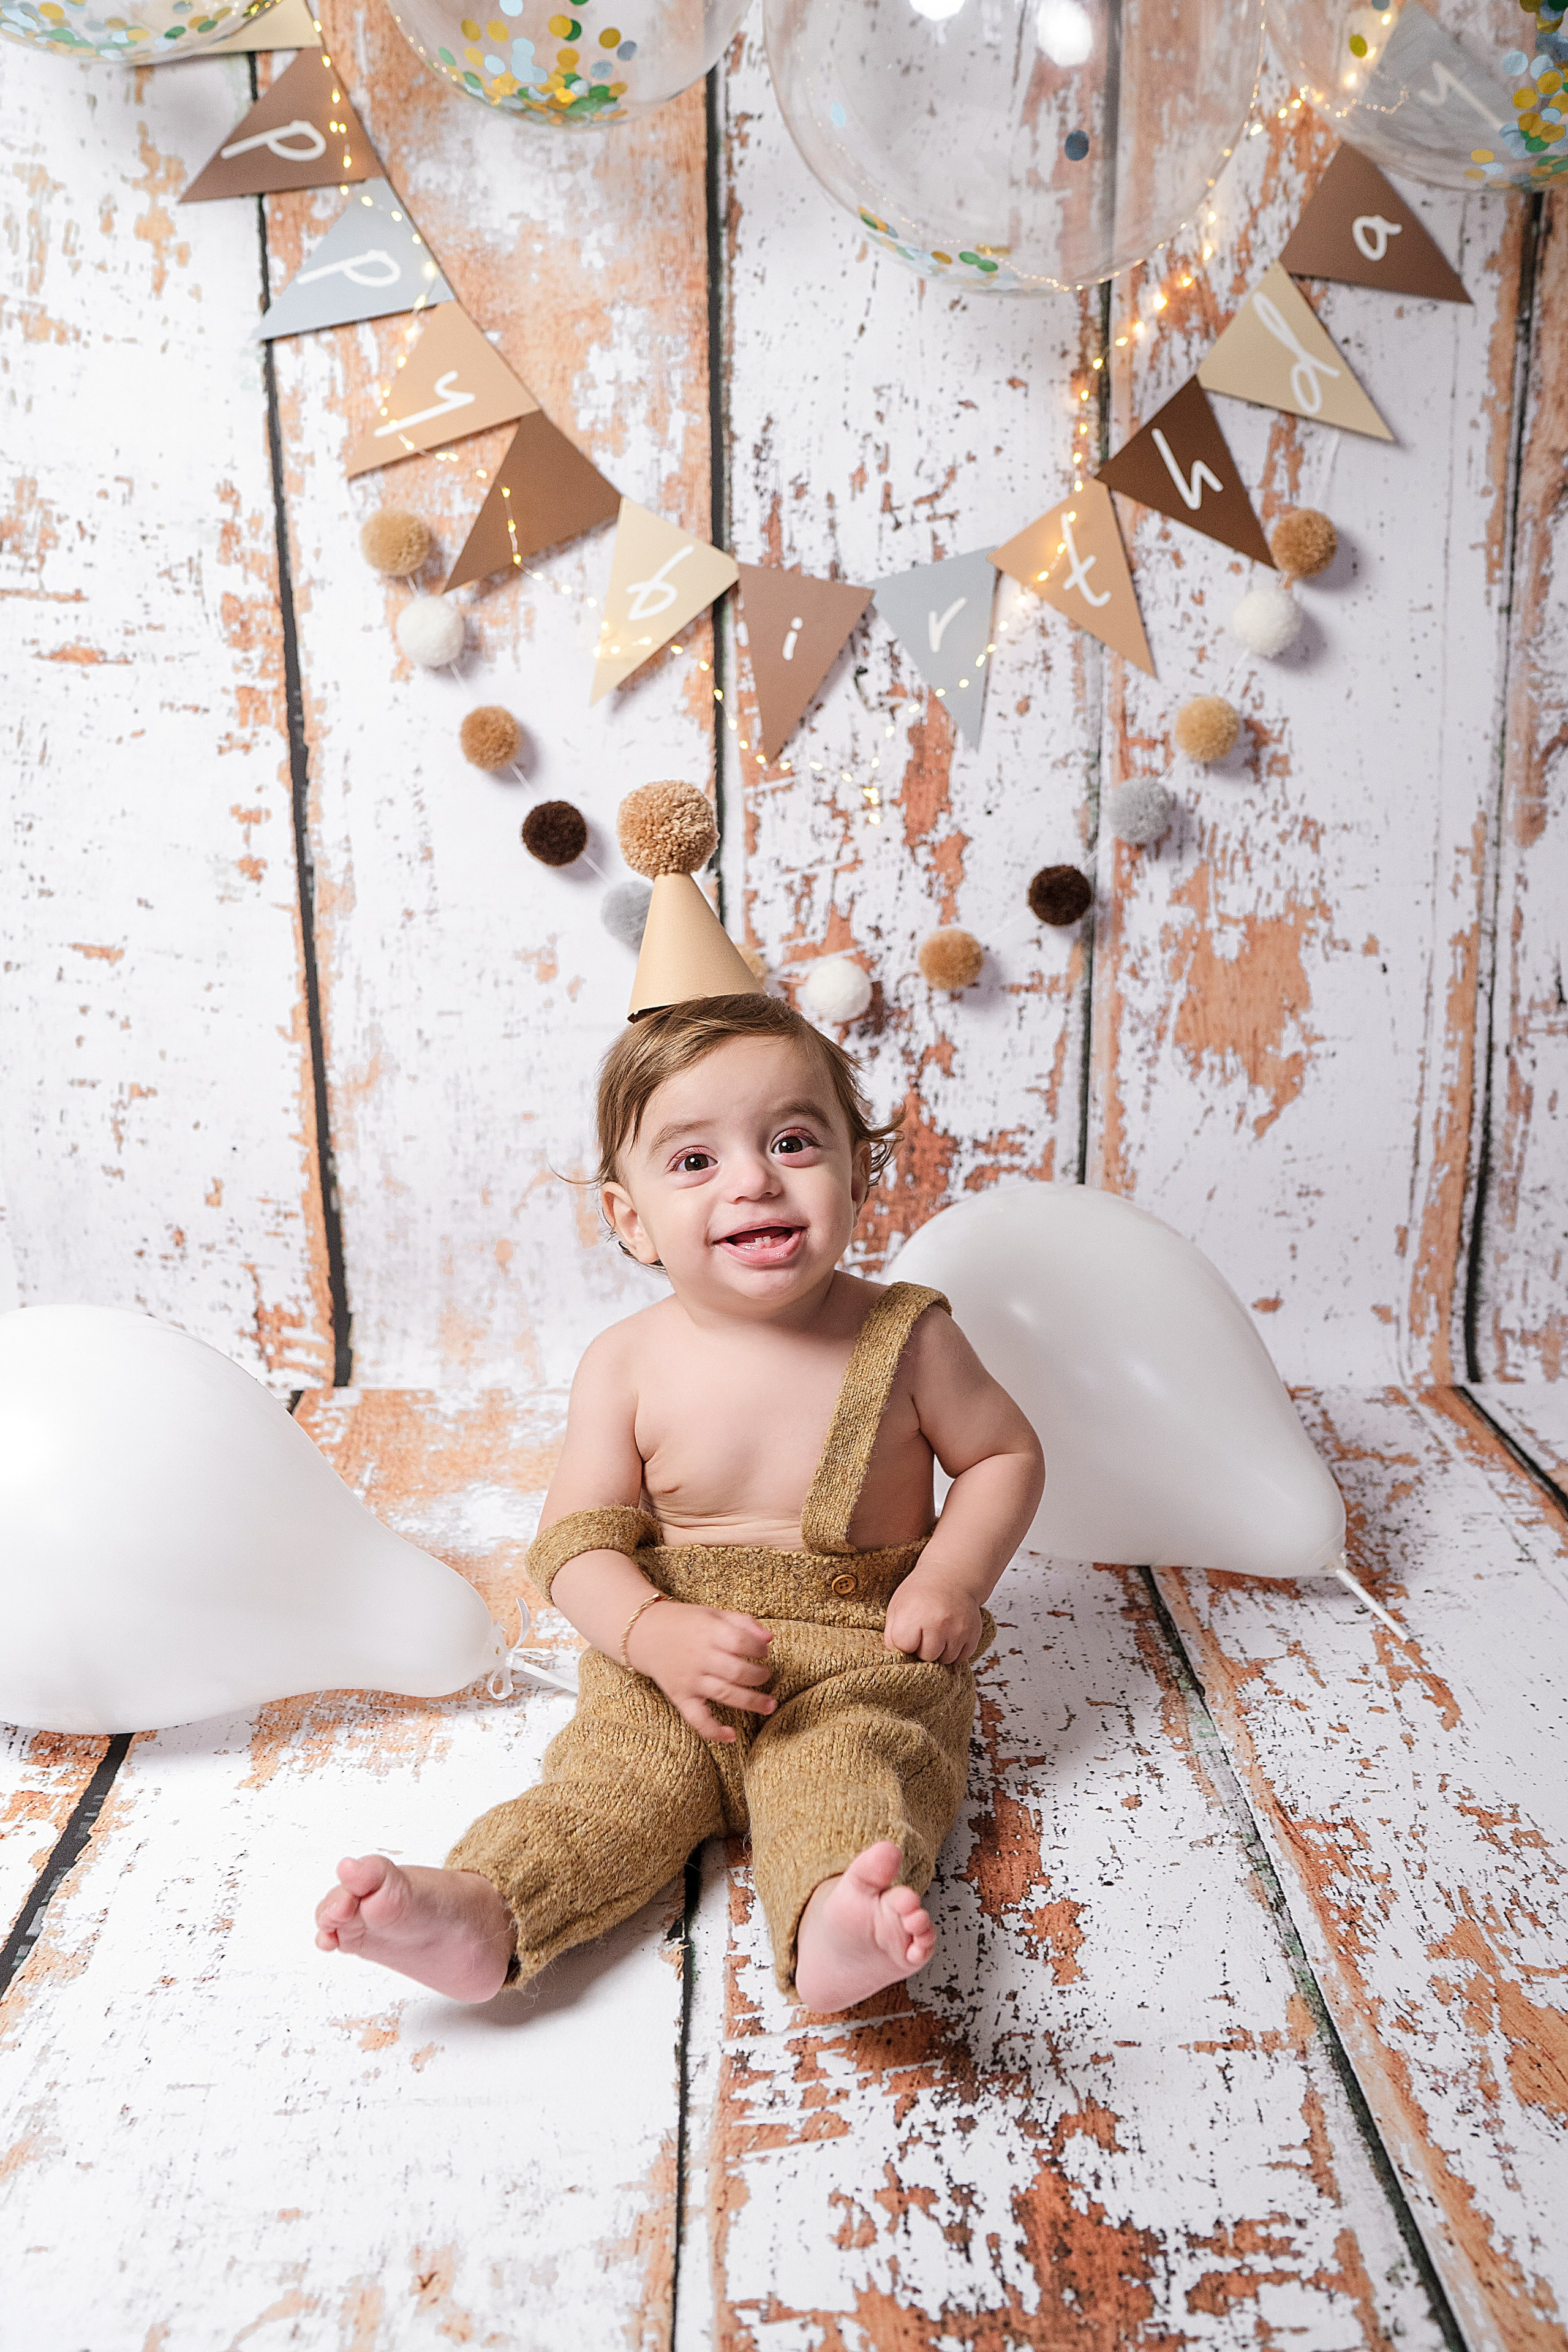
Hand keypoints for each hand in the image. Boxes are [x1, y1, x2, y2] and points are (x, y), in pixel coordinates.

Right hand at [627, 1599, 774, 1742]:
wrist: (645, 1633)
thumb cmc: (686, 1622)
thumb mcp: (713, 1613)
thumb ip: (743, 1622)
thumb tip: (769, 1639)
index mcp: (708, 1632)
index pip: (741, 1642)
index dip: (759, 1649)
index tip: (763, 1652)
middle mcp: (699, 1657)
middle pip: (737, 1671)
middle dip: (760, 1676)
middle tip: (766, 1675)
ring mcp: (689, 1679)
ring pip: (725, 1694)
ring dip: (752, 1702)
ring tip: (770, 1705)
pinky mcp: (680, 1697)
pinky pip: (697, 1719)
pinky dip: (714, 1730)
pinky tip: (732, 1736)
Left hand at [884, 1571, 982, 1664]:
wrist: (951, 1575)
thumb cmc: (921, 1592)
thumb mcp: (897, 1607)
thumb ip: (892, 1635)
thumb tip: (895, 1657)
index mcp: (914, 1616)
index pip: (905, 1649)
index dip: (905, 1643)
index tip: (908, 1632)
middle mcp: (938, 1624)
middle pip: (926, 1657)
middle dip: (923, 1649)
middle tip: (923, 1631)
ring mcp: (958, 1630)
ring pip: (945, 1660)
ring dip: (939, 1651)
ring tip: (937, 1631)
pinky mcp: (973, 1634)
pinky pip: (961, 1657)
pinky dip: (954, 1650)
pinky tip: (949, 1634)